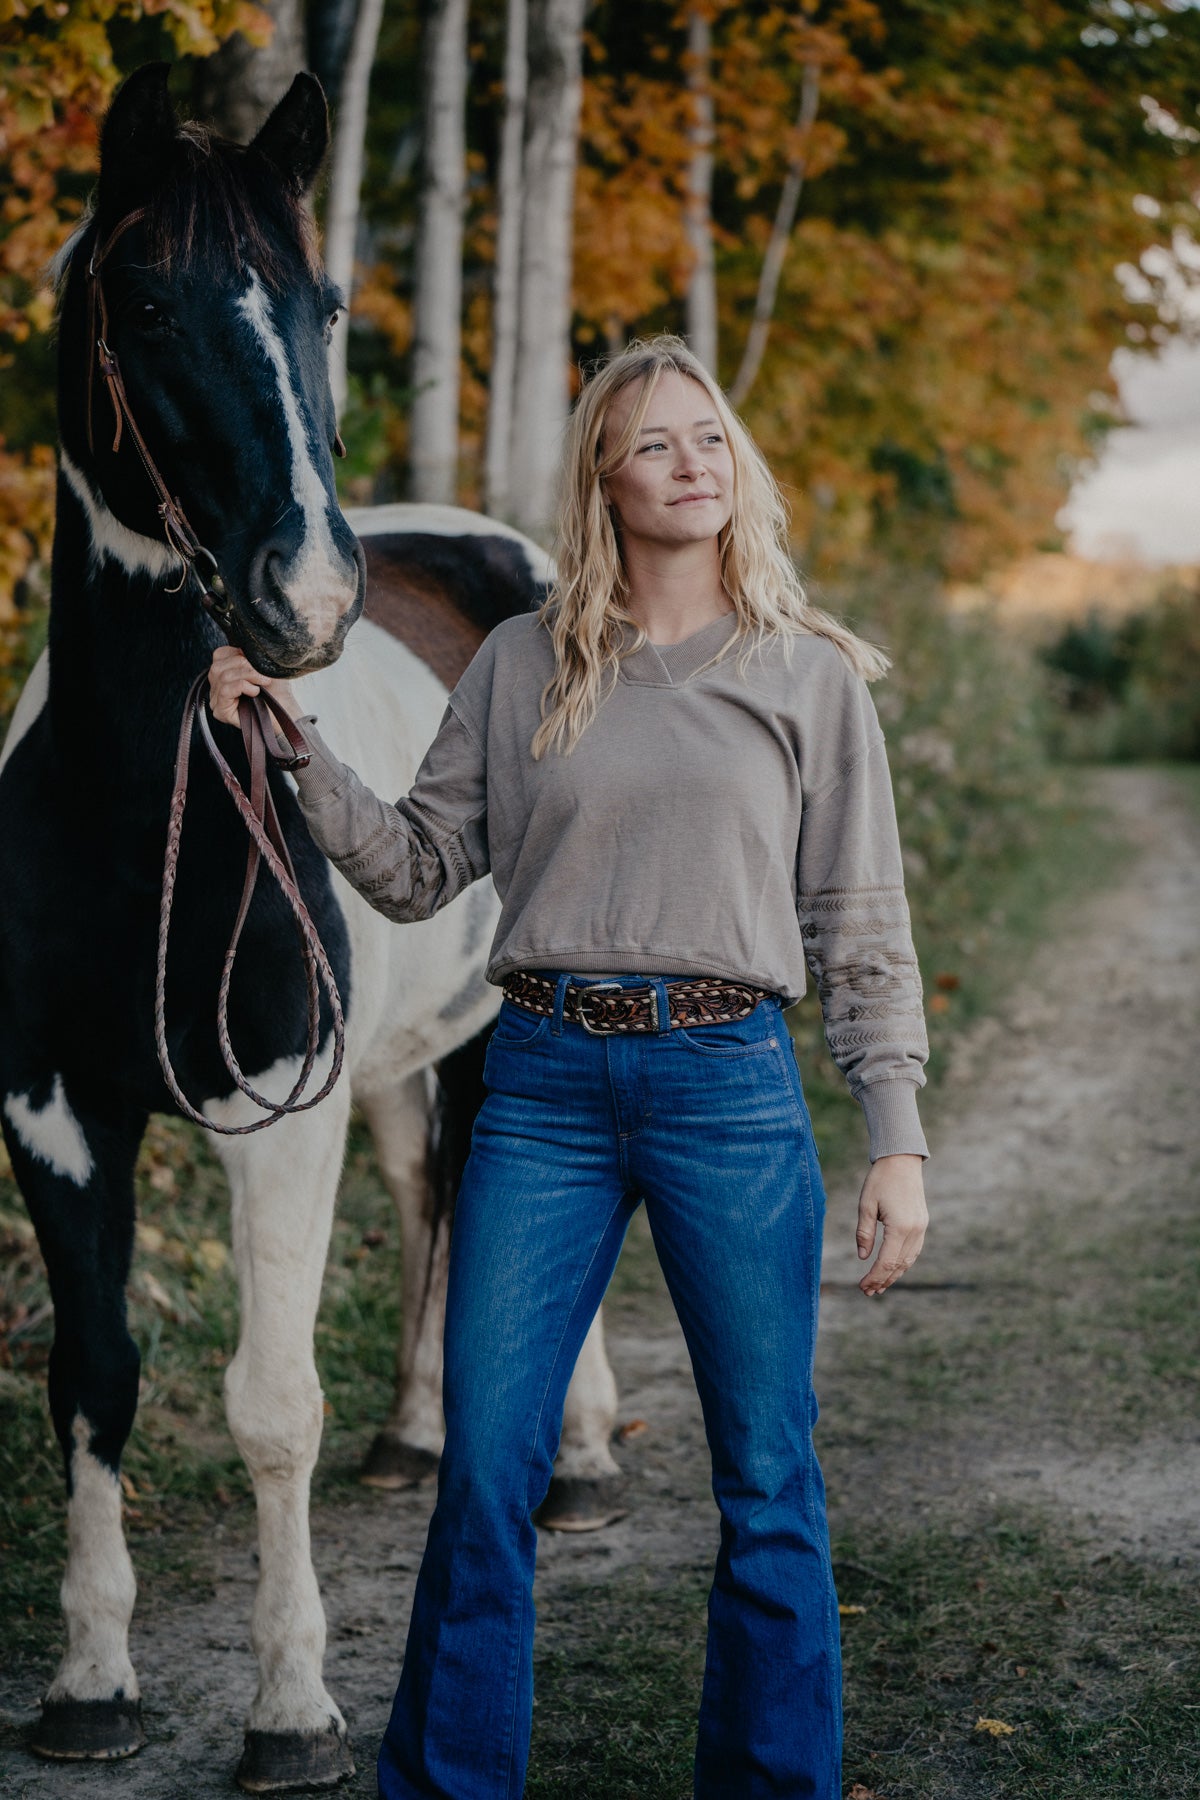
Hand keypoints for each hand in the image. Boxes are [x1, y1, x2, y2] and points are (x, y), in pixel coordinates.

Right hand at [208, 646, 298, 727]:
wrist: (286, 712)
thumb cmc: (277, 690)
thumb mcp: (263, 665)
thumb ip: (248, 655)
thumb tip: (242, 645)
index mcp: (224, 674)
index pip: (219, 655)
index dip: (237, 653)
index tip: (256, 661)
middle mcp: (216, 687)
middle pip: (218, 665)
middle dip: (243, 665)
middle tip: (262, 674)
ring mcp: (217, 701)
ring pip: (222, 677)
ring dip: (247, 676)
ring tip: (263, 682)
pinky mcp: (221, 712)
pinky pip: (225, 691)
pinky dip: (243, 686)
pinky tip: (255, 692)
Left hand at [855, 1154, 927, 1296]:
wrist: (902, 1161)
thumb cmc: (880, 1180)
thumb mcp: (866, 1205)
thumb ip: (865, 1233)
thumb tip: (863, 1257)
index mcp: (900, 1227)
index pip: (886, 1262)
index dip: (873, 1277)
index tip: (862, 1287)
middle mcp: (914, 1231)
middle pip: (898, 1265)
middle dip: (883, 1280)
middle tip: (868, 1292)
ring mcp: (921, 1227)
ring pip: (909, 1260)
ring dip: (894, 1275)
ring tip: (879, 1286)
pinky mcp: (922, 1223)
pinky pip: (914, 1250)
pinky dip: (903, 1263)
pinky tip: (893, 1268)